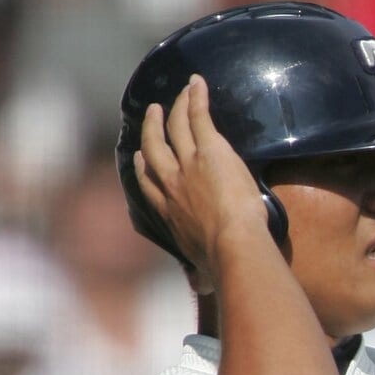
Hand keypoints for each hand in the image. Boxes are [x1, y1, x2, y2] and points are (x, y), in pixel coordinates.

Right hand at [134, 76, 267, 277]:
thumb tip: (205, 290)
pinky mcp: (209, 148)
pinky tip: (198, 84)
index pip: (148, 182)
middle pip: (155, 147)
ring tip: (177, 94)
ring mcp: (188, 162)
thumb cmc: (222, 263)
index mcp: (167, 211)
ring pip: (175, 126)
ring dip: (174, 107)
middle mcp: (171, 183)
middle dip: (152, 128)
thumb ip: (203, 277)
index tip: (142, 155)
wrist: (232, 245)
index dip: (144, 165)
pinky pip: (198, 115)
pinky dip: (196, 97)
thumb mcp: (206, 272)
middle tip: (154, 113)